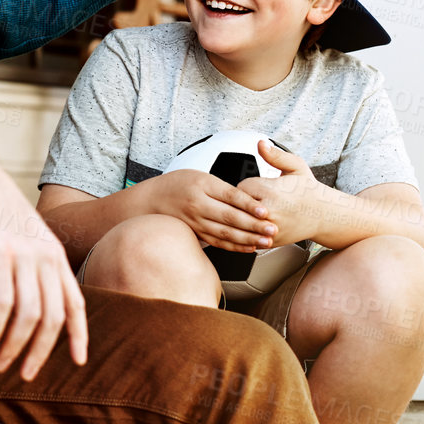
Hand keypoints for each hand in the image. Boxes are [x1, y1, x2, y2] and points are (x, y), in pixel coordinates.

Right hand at [0, 146, 87, 380]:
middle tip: (25, 375)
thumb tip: (27, 297)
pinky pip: (1, 302)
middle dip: (40, 352)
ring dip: (14, 346)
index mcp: (54, 253)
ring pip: (29, 315)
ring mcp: (23, 254)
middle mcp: (45, 256)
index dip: (79, 335)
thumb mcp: (22, 236)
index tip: (78, 362)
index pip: (76, 302)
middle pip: (53, 317)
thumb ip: (31, 264)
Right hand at [142, 168, 278, 250]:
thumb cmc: (178, 185)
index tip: (265, 211)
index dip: (249, 205)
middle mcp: (198, 205)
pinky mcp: (196, 233)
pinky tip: (249, 247)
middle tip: (272, 229)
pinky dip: (235, 246)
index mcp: (202, 186)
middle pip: (230, 217)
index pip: (230, 196)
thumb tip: (250, 199)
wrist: (152, 200)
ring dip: (248, 239)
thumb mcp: (200, 176)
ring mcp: (196, 221)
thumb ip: (223, 188)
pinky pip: (218, 242)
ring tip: (266, 241)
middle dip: (254, 225)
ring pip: (225, 233)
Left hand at [237, 140, 330, 246]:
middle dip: (242, 202)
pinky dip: (247, 232)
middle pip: (237, 206)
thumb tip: (260, 143)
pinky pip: (247, 237)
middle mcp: (270, 212)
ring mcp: (269, 230)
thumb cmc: (308, 190)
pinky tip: (256, 224)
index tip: (255, 187)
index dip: (246, 186)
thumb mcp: (296, 167)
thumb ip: (275, 156)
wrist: (324, 215)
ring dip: (243, 217)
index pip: (241, 187)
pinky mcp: (270, 242)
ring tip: (254, 211)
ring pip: (241, 223)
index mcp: (272, 191)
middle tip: (255, 199)